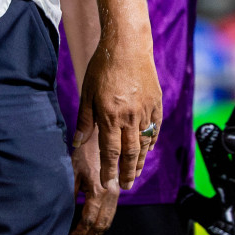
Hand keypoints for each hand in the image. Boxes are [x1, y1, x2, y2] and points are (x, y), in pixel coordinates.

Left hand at [66, 128, 119, 234]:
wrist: (102, 134)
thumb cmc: (83, 150)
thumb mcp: (71, 170)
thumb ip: (69, 192)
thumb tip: (62, 213)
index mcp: (99, 190)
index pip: (89, 220)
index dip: (78, 234)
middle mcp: (111, 194)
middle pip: (101, 225)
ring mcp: (116, 192)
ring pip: (108, 221)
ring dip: (95, 234)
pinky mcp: (116, 190)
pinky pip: (111, 213)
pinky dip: (101, 225)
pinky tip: (91, 229)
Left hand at [74, 36, 160, 190]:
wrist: (127, 47)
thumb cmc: (102, 68)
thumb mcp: (87, 92)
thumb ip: (84, 119)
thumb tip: (78, 142)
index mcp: (110, 115)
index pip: (110, 151)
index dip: (109, 169)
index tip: (107, 183)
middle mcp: (130, 117)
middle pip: (130, 153)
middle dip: (126, 172)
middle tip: (125, 186)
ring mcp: (146, 112)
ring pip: (144, 144)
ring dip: (139, 162)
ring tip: (134, 175)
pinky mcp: (157, 105)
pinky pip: (155, 130)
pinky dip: (151, 143)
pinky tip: (147, 151)